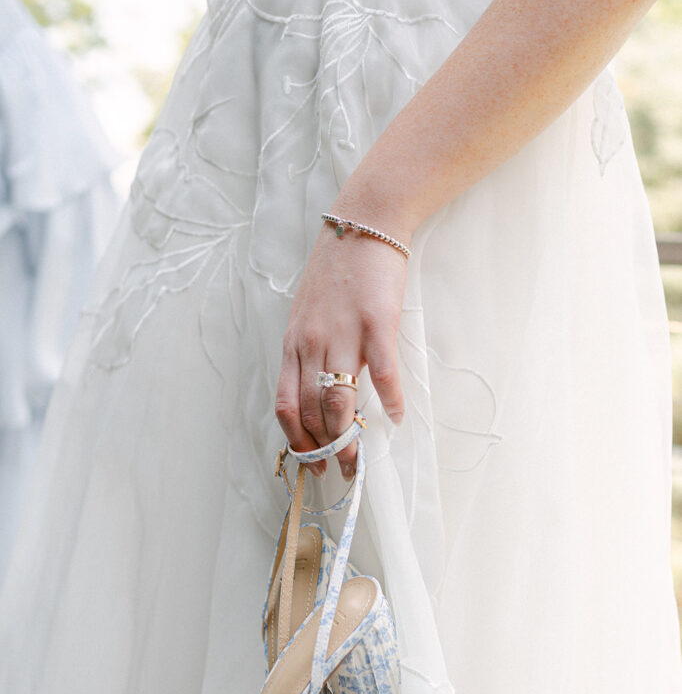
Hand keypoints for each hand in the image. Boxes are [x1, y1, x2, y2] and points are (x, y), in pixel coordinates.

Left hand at [275, 218, 409, 478]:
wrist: (363, 223)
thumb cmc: (337, 271)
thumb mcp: (308, 313)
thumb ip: (310, 352)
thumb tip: (319, 394)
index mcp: (294, 343)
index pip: (286, 404)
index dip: (296, 439)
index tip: (310, 462)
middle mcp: (312, 342)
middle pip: (311, 409)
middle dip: (324, 448)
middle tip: (340, 470)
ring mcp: (343, 333)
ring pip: (339, 398)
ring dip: (348, 436)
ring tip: (360, 459)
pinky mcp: (376, 322)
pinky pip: (382, 372)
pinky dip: (390, 400)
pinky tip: (396, 418)